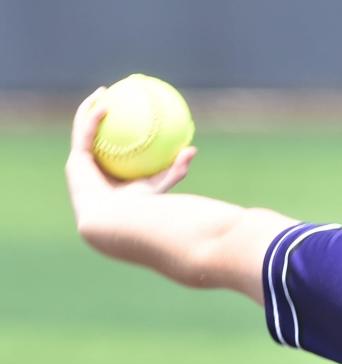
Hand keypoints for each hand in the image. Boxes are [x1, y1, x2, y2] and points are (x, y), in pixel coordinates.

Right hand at [65, 88, 196, 226]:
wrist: (116, 221)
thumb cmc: (141, 208)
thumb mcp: (162, 184)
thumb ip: (176, 168)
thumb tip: (193, 149)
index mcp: (114, 176)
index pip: (118, 151)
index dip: (123, 134)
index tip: (134, 116)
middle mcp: (96, 170)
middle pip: (99, 139)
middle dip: (102, 117)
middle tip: (115, 99)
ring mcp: (83, 166)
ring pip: (84, 131)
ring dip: (91, 109)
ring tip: (103, 92)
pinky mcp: (75, 162)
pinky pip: (84, 132)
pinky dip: (93, 116)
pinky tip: (104, 101)